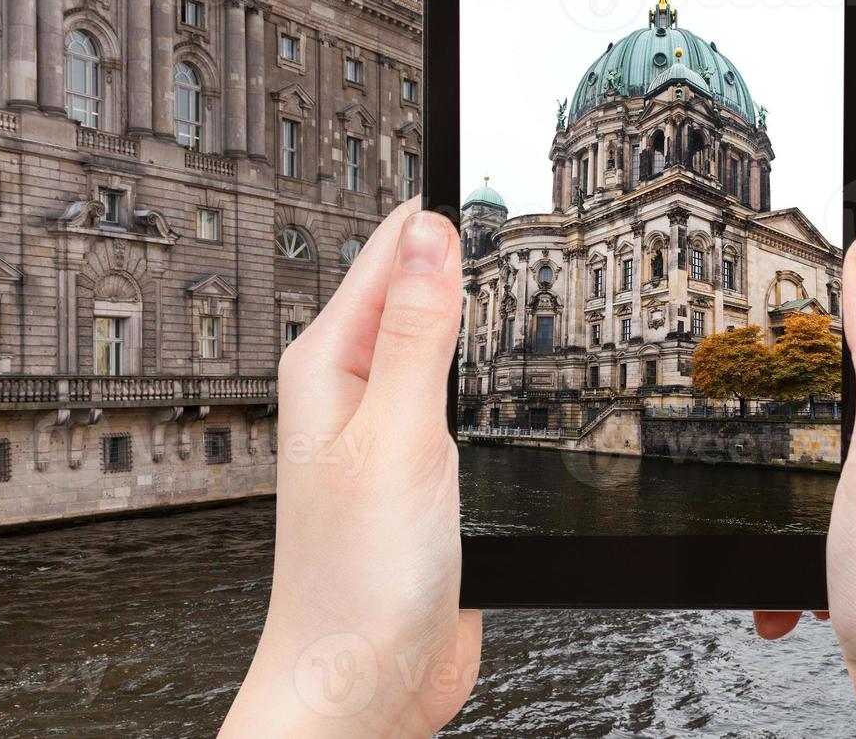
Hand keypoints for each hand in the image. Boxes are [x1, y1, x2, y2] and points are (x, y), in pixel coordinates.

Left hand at [221, 202, 480, 737]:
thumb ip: (416, 332)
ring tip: (525, 274)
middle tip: (525, 213)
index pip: (387, 252)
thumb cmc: (356, 578)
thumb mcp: (398, 436)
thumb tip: (432, 232)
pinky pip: (460, 399)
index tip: (493, 173)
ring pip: (444, 344)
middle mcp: (355, 390)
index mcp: (329, 365)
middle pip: (417, 291)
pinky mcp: (425, 470)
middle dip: (466, 256)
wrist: (364, 681)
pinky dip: (488, 376)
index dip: (441, 212)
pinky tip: (512, 370)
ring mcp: (391, 431)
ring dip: (479, 316)